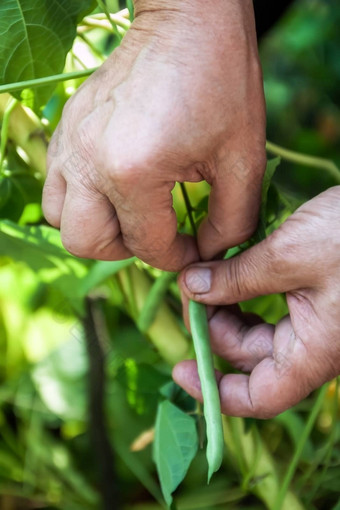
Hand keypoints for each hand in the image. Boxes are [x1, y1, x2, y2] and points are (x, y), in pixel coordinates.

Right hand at [42, 0, 265, 270]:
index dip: (177, 257)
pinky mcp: (65, 129)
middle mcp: (88, 162)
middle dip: (126, 249)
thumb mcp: (243, 160)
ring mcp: (70, 143)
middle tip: (158, 233)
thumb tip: (209, 254)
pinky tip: (115, 184)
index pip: (147, 246)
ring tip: (131, 213)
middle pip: (85, 243)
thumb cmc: (221, 81)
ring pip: (58, 218)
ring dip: (95, 227)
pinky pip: (56, 184)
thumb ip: (231, 223)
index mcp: (133, 172)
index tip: (194, 248)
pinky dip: (81, 198)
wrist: (187, 20)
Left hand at [174, 186, 339, 417]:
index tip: (180, 369)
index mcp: (314, 351)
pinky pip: (270, 306)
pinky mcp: (313, 296)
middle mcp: (314, 343)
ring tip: (206, 274)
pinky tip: (230, 268)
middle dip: (213, 328)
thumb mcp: (288, 256)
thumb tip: (190, 287)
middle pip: (249, 357)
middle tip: (190, 288)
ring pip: (256, 331)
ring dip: (226, 308)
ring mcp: (314, 320)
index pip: (259, 396)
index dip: (215, 392)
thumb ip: (236, 278)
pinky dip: (244, 291)